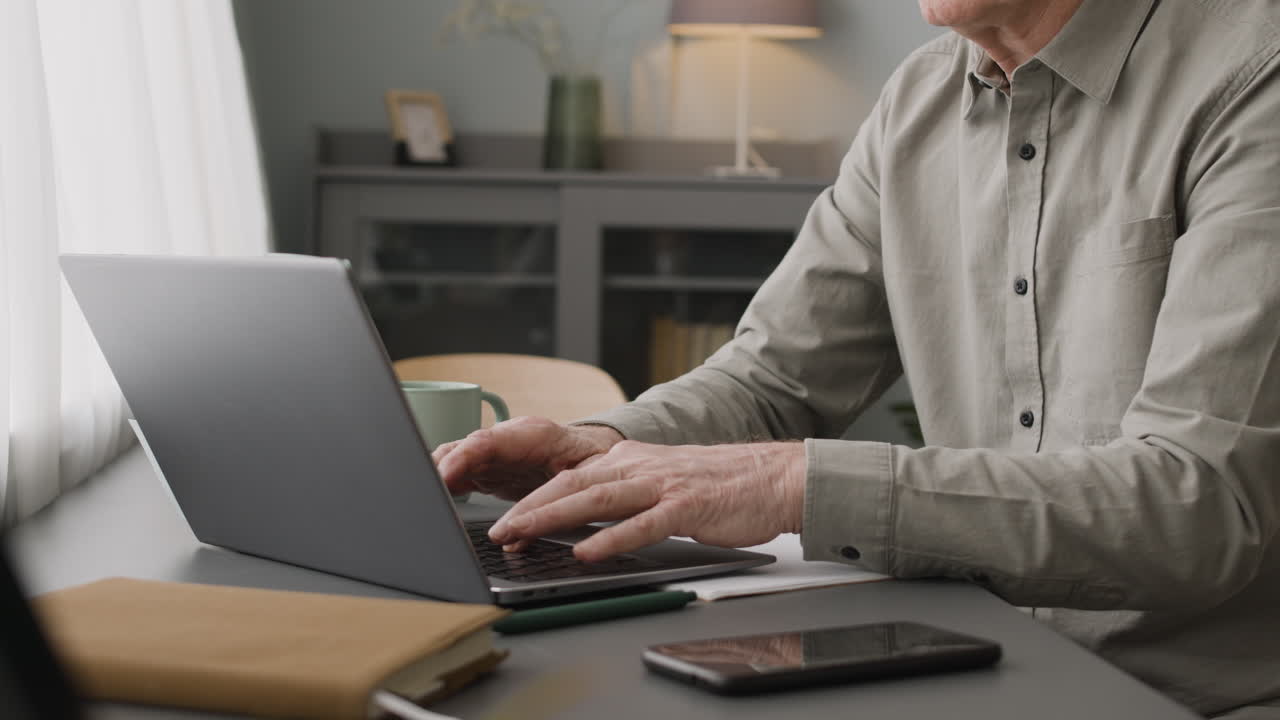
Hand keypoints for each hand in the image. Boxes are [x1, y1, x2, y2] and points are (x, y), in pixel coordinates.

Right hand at [432, 417, 622, 500]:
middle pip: (462, 450)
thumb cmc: (594, 461)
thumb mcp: (591, 476)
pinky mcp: (487, 471)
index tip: (443, 476)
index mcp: (533, 435)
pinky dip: (445, 490)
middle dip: (438, 469)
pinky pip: (459, 476)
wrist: (593, 454)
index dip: (462, 458)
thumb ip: (562, 498)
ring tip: (425, 502)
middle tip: (424, 494)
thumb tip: (531, 528)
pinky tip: (436, 505)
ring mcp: (494, 455)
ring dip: (438, 481)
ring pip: (455, 461)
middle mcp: (506, 441)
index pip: (488, 441)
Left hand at [488, 440, 805, 561]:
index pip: (569, 478)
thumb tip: (583, 525)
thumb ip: (623, 499)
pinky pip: (642, 524)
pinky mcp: (686, 507)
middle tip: (498, 532)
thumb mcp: (660, 483)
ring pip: (597, 498)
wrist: (772, 478)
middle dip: (529, 508)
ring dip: (554, 518)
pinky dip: (611, 538)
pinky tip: (586, 552)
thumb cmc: (718, 486)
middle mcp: (639, 466)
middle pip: (572, 484)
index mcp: (629, 460)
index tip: (504, 523)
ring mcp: (662, 485)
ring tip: (524, 535)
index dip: (532, 500)